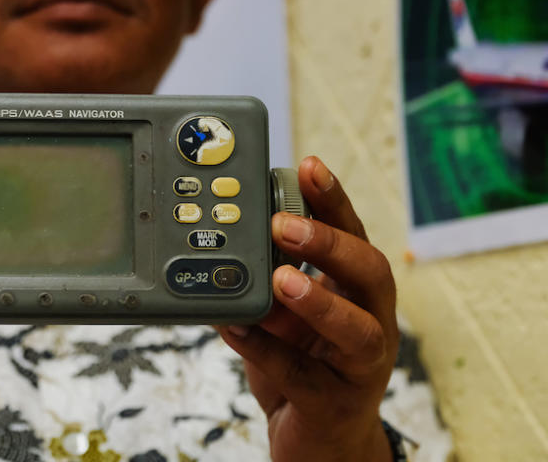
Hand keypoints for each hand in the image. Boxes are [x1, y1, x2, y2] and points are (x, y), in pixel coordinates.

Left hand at [217, 157, 397, 461]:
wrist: (317, 439)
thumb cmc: (302, 362)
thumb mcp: (283, 312)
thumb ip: (267, 278)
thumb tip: (227, 238)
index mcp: (357, 290)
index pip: (353, 233)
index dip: (333, 199)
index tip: (308, 165)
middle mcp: (372, 321)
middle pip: (370, 271)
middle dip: (329, 243)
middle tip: (283, 223)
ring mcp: (361, 367)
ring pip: (357, 330)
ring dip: (319, 302)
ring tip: (281, 281)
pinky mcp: (336, 404)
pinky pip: (301, 375)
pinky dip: (264, 349)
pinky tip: (234, 328)